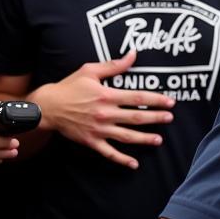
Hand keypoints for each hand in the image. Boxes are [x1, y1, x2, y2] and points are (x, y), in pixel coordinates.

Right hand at [32, 50, 174, 168]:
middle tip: (170, 118)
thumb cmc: (69, 86)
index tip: (170, 102)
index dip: (156, 99)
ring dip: (144, 139)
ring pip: (127, 136)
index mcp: (107, 95)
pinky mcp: (91, 141)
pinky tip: (134, 164)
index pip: (137, 97)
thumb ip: (114, 65)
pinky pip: (109, 153)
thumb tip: (133, 54)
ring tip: (159, 139)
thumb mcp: (90, 70)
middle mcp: (105, 113)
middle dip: (156, 118)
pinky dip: (122, 159)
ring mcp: (99, 129)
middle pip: (136, 117)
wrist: (49, 107)